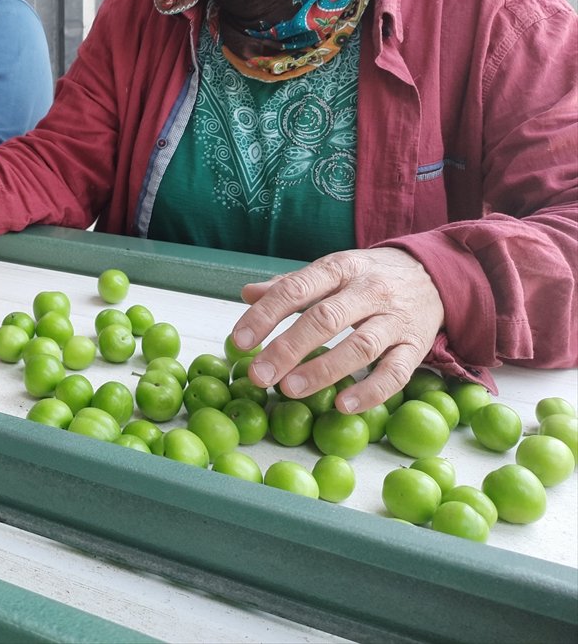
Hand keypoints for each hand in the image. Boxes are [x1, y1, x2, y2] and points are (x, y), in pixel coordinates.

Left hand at [236, 247, 444, 413]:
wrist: (434, 274)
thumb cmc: (367, 277)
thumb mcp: (331, 271)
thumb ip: (291, 285)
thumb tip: (247, 293)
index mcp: (339, 268)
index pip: (296, 289)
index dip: (265, 315)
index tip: (240, 341)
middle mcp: (368, 291)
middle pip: (325, 319)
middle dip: (288, 348)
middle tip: (259, 374)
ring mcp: (395, 319)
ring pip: (360, 346)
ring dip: (323, 370)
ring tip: (290, 389)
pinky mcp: (417, 346)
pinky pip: (396, 373)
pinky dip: (371, 392)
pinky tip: (342, 405)